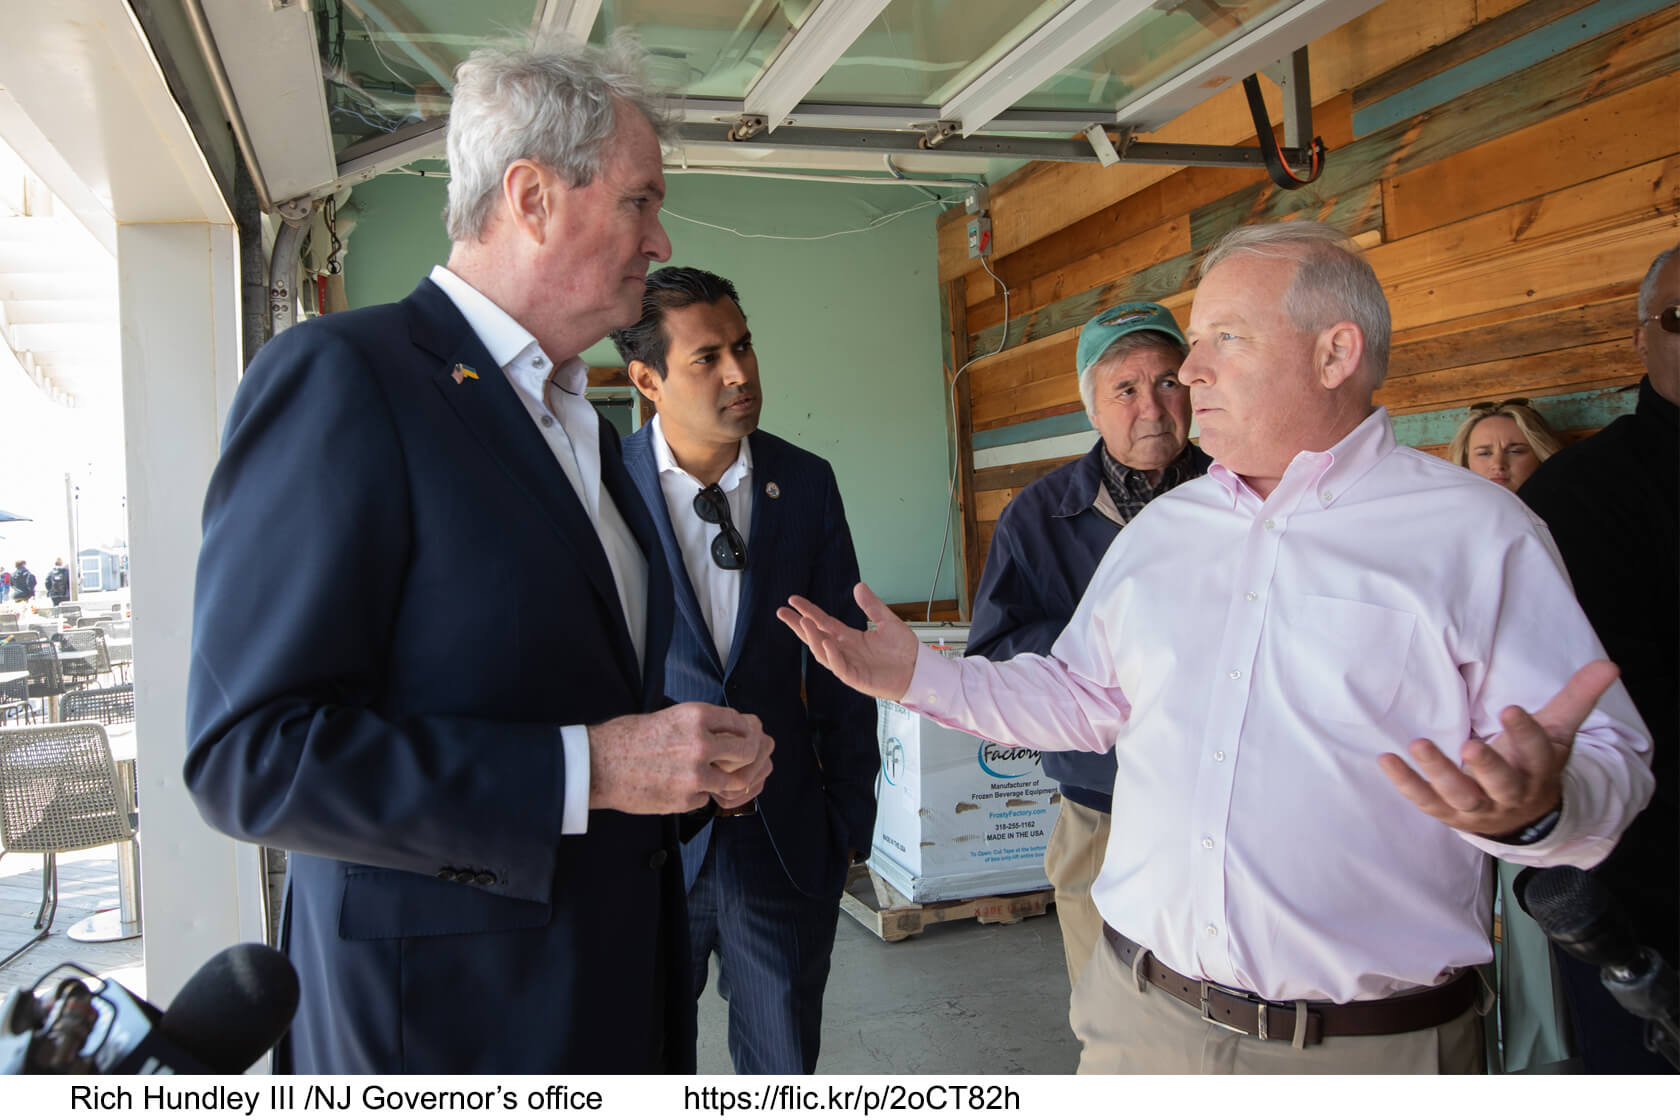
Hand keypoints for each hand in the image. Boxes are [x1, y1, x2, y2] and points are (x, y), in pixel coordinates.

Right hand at [588, 702, 773, 814]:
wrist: (599, 766)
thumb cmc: (628, 738)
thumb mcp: (669, 716)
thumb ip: (701, 725)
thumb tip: (729, 733)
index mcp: (696, 716)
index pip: (741, 723)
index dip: (744, 732)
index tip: (741, 738)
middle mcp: (701, 743)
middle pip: (747, 752)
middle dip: (745, 758)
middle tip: (735, 762)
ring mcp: (695, 774)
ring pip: (732, 781)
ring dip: (722, 780)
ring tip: (704, 777)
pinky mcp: (685, 799)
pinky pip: (706, 798)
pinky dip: (698, 795)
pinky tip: (678, 787)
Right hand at [776, 582, 918, 701]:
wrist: (918, 670)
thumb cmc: (903, 650)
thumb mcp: (887, 621)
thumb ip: (871, 606)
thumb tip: (858, 586)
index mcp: (849, 637)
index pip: (823, 622)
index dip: (808, 611)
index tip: (793, 600)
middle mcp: (844, 650)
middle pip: (815, 636)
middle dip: (798, 625)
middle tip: (782, 612)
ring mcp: (848, 664)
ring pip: (823, 652)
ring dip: (812, 637)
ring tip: (803, 622)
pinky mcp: (856, 677)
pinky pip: (839, 666)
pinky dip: (832, 655)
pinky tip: (827, 642)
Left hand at [1378, 660, 1618, 837]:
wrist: (1523, 816)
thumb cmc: (1535, 763)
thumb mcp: (1558, 731)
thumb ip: (1577, 698)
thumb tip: (1609, 664)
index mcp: (1539, 771)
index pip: (1537, 753)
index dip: (1525, 733)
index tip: (1510, 709)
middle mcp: (1511, 794)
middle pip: (1501, 784)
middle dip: (1487, 766)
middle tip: (1471, 745)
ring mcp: (1478, 808)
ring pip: (1460, 796)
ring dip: (1439, 773)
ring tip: (1419, 744)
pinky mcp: (1449, 814)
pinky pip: (1425, 801)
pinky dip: (1406, 783)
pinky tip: (1387, 759)